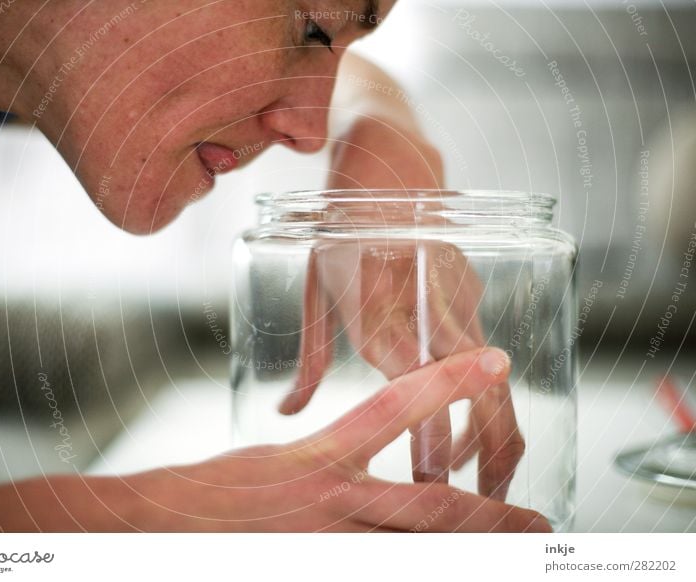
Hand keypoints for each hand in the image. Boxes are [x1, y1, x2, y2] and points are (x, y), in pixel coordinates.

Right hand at [126, 349, 549, 531]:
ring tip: (515, 554)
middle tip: (539, 522)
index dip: (449, 381)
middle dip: (491, 516)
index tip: (494, 360)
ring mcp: (328, 545)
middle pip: (430, 508)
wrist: (163, 528)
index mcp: (321, 455)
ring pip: (416, 553)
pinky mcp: (319, 566)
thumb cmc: (217, 489)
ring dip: (469, 554)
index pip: (396, 406)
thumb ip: (332, 453)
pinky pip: (383, 570)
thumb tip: (369, 453)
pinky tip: (450, 568)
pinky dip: (419, 568)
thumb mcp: (280, 455)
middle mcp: (332, 501)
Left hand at [279, 116, 524, 500]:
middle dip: (488, 449)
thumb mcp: (312, 288)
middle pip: (474, 384)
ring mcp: (454, 288)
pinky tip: (470, 409)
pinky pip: (482, 341)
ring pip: (490, 368)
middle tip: (482, 497)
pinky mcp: (471, 280)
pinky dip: (481, 383)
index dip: (430, 438)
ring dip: (492, 424)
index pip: (411, 385)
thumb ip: (308, 358)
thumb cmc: (338, 222)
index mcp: (374, 303)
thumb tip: (288, 411)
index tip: (431, 481)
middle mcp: (422, 299)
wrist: (389, 154)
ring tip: (483, 470)